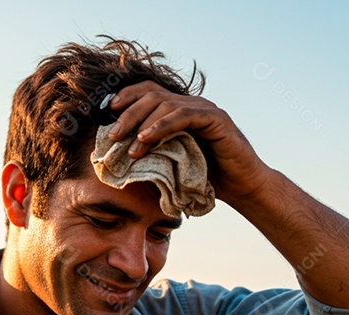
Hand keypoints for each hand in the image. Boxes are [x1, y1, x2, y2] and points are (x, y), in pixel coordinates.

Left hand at [105, 81, 275, 207]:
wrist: (243, 188)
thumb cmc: (209, 178)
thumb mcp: (173, 162)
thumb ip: (153, 152)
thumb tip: (121, 154)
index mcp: (180, 110)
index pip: (148, 92)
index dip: (126, 97)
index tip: (105, 114)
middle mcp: (192, 104)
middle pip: (151, 95)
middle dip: (128, 114)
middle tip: (112, 136)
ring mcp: (204, 110)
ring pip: (164, 103)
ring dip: (141, 123)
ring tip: (127, 145)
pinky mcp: (215, 119)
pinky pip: (183, 116)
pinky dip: (161, 125)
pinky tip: (146, 139)